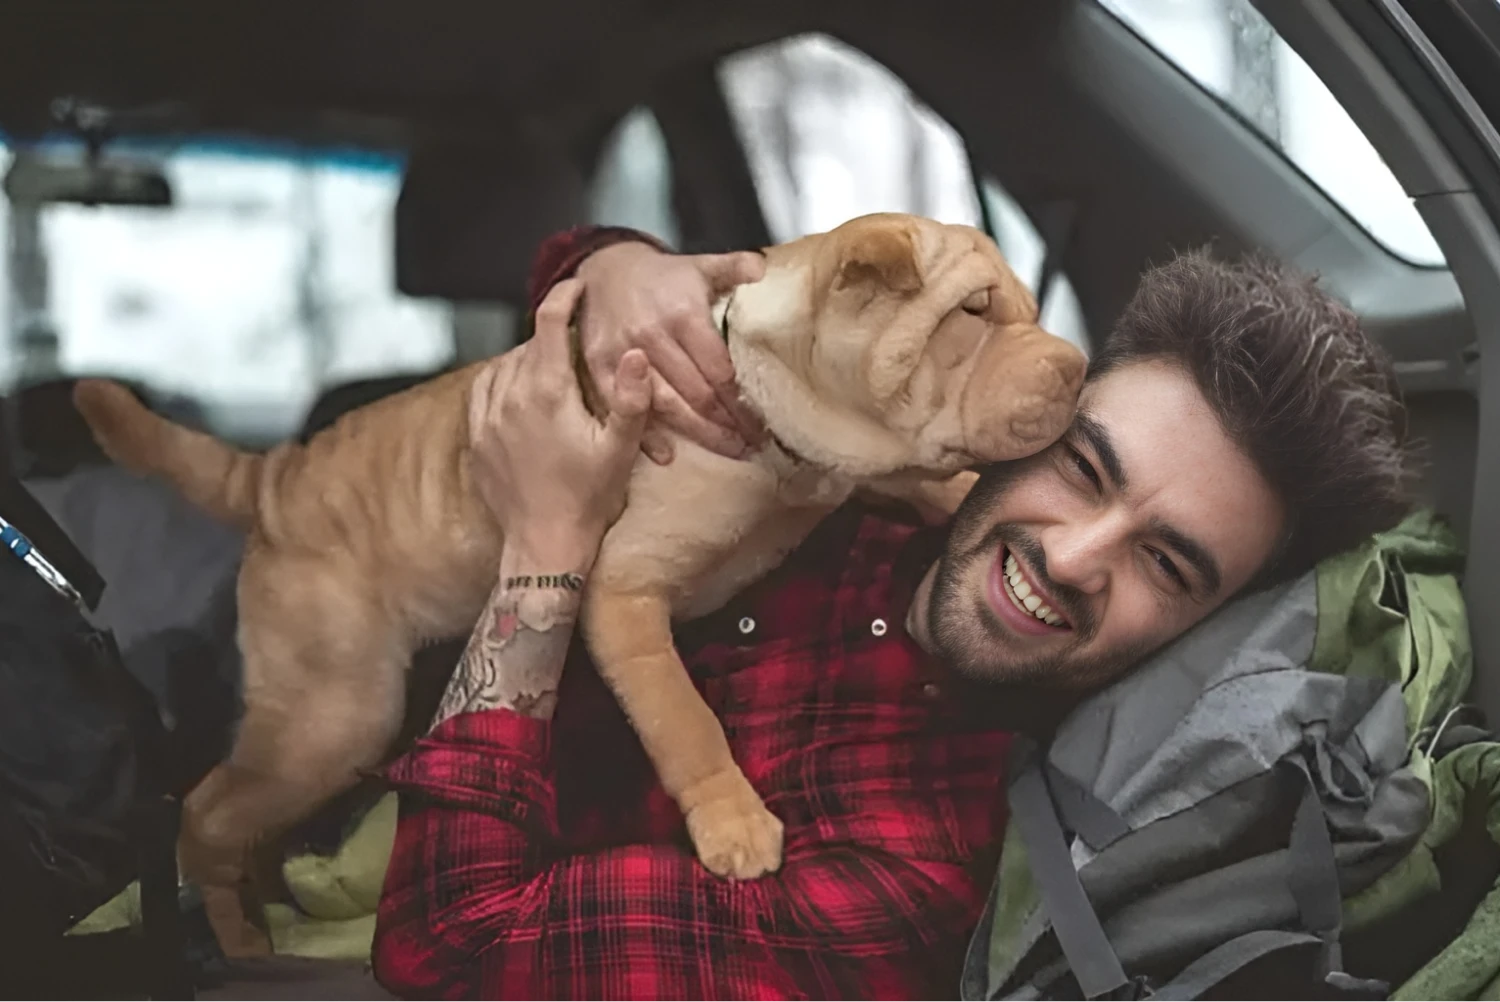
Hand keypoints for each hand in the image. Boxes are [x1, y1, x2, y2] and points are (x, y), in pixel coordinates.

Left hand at [468, 278, 651, 561]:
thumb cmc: (588, 499)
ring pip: (505, 364)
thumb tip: (635, 352)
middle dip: (555, 335)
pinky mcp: (476, 437)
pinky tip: (521, 389)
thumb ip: (630, 398)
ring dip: (529, 357)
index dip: (565, 296)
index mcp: (546, 392)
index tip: (579, 287)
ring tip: (555, 366)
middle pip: (529, 343)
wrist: (543, 545)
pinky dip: (503, 378)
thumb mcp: (620, 449)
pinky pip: (484, 389)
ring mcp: (487, 417)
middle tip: (581, 341)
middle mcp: (509, 396)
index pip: (549, 322)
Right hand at [575, 241, 766, 464]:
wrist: (602, 269)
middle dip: (729, 424)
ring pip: (667, 407)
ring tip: (729, 450)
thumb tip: (762, 268)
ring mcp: (625, 356)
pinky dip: (646, 435)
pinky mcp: (600, 369)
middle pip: (698, 394)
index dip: (741, 400)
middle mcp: (653, 336)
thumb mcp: (698, 265)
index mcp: (682, 313)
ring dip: (700, 434)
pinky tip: (669, 455)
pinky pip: (625, 408)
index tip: (762, 421)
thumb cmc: (659, 277)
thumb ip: (733, 267)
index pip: (719, 369)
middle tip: (753, 444)